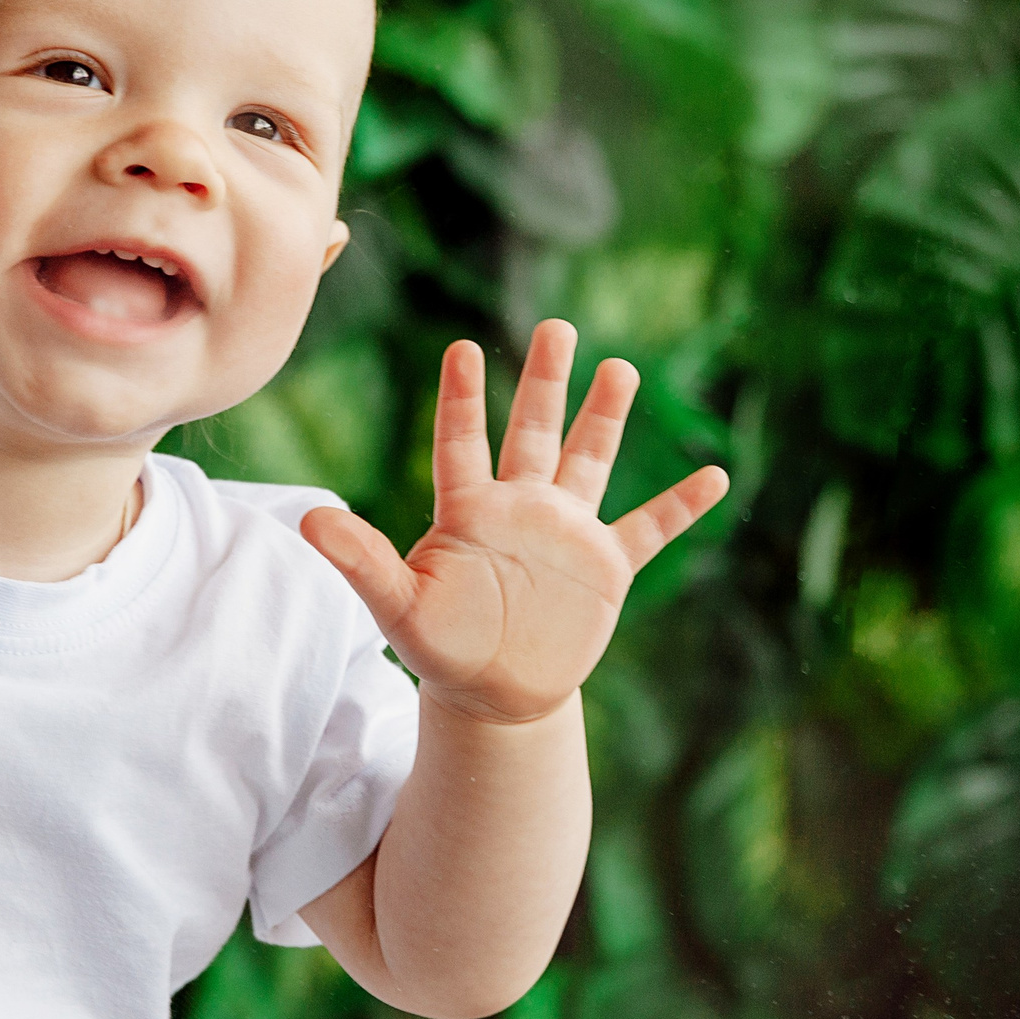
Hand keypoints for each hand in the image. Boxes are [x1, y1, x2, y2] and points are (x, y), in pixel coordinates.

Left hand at [301, 321, 729, 725]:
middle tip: (556, 326)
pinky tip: (716, 474)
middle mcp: (520, 507)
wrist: (494, 692)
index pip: (462, 442)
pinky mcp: (606, 567)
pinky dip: (681, 506)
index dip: (462, 398)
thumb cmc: (440, 647)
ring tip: (620, 366)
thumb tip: (304, 519)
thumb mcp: (398, 606)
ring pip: (589, 461)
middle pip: (533, 432)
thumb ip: (360, 559)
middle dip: (546, 381)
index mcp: (468, 510)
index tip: (462, 347)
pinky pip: (649, 528)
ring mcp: (566, 532)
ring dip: (605, 418)